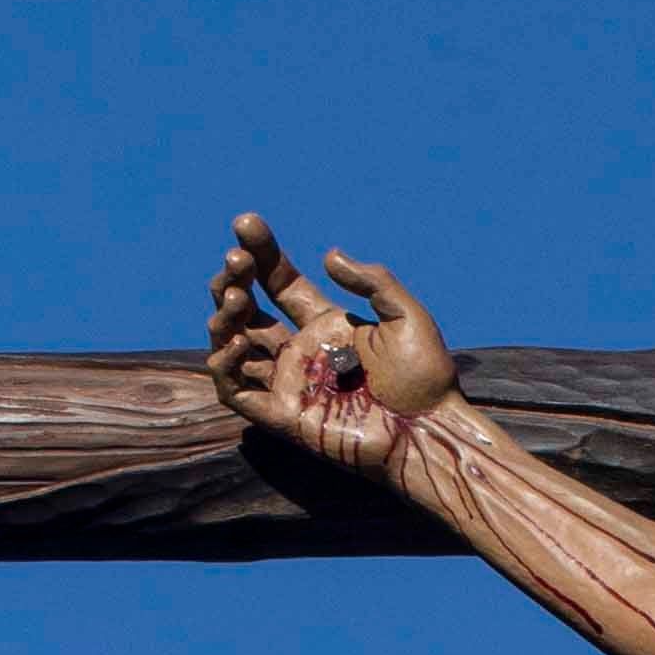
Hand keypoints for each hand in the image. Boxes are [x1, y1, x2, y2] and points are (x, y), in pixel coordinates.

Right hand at [204, 215, 454, 483]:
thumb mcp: (406, 315)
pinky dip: (224, 366)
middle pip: (248, 311)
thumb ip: (372, 280)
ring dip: (223, 317)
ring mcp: (290, 383)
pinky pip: (235, 392)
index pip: (279, 283)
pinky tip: (236, 340)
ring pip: (233, 345)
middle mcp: (302, 351)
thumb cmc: (426, 378)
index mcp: (327, 324)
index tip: (246, 223)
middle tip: (236, 261)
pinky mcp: (284, 415)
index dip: (261, 254)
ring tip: (237, 296)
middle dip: (234, 281)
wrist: (430, 432)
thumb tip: (329, 256)